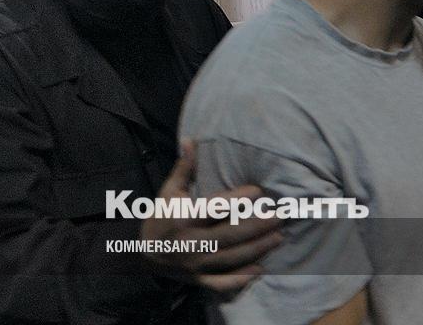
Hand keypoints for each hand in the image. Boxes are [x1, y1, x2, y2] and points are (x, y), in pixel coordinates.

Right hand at [141, 140, 283, 291]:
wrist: (143, 254)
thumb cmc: (161, 217)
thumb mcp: (168, 191)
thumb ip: (184, 168)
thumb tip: (191, 140)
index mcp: (182, 218)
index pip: (214, 208)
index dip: (237, 200)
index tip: (258, 191)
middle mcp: (190, 243)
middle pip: (229, 235)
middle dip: (257, 226)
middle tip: (280, 215)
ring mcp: (195, 265)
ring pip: (231, 258)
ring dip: (257, 249)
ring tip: (278, 236)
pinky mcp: (198, 280)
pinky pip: (222, 282)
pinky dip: (241, 278)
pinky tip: (260, 269)